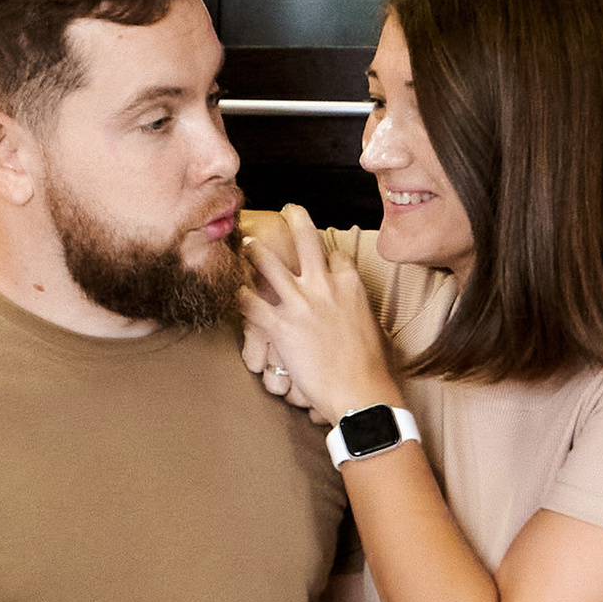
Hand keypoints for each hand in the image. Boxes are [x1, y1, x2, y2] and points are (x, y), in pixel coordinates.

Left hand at [241, 205, 403, 426]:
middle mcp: (325, 287)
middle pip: (306, 240)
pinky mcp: (281, 327)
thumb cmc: (370, 366)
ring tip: (247, 243)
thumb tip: (351, 309)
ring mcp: (301, 304)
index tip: (319, 250)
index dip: (325, 251)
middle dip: (295, 218)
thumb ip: (356, 308)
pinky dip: (239, 295)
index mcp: (351, 285)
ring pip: (269, 264)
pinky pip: (250, 304)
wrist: (361, 392)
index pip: (335, 254)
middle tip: (286, 209)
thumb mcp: (370, 325)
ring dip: (255, 250)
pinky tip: (232, 290)